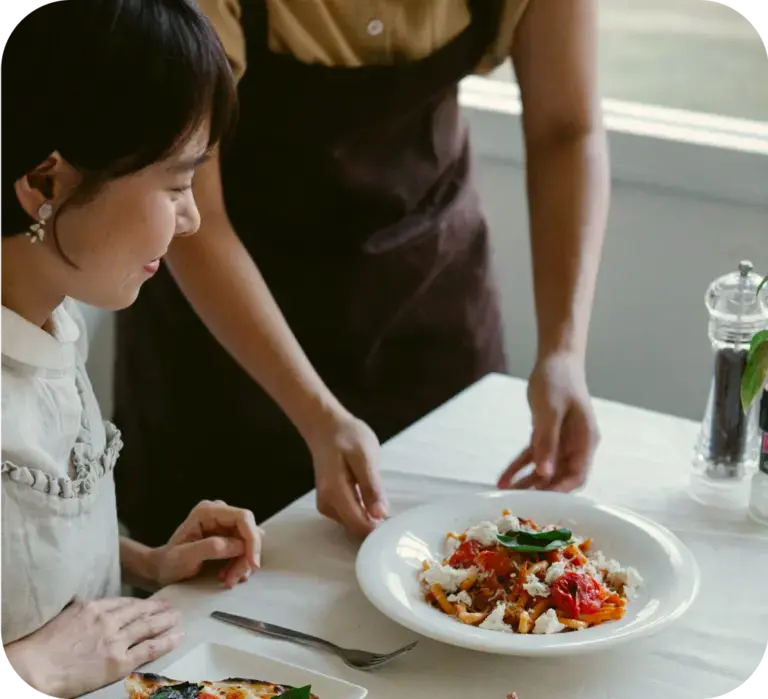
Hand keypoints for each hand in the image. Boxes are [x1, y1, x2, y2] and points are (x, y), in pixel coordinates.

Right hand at [3, 597, 180, 698]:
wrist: (34, 668)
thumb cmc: (40, 647)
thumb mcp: (62, 616)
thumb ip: (79, 611)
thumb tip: (83, 608)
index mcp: (93, 607)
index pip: (122, 602)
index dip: (138, 603)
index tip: (147, 603)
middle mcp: (108, 620)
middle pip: (140, 611)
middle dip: (157, 609)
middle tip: (170, 606)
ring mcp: (116, 640)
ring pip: (148, 626)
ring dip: (166, 621)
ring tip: (178, 618)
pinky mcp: (119, 661)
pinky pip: (149, 648)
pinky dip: (166, 641)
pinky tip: (177, 636)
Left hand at [151, 500, 263, 588]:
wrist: (163, 569)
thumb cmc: (169, 563)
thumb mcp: (184, 558)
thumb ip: (209, 548)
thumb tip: (237, 545)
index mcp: (207, 512)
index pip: (242, 517)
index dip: (251, 539)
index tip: (253, 564)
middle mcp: (219, 513)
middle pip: (249, 530)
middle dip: (245, 557)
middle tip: (233, 579)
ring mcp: (225, 524)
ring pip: (249, 542)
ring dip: (242, 564)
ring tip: (227, 580)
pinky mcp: (229, 536)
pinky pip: (245, 548)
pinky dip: (240, 564)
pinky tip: (227, 575)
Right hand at [306, 407, 387, 536]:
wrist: (325, 426)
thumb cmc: (346, 437)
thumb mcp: (365, 457)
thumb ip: (372, 487)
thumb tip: (380, 515)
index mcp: (336, 494)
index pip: (359, 525)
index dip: (379, 527)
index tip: (395, 519)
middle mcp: (327, 505)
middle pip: (356, 527)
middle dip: (375, 522)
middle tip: (390, 504)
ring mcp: (326, 505)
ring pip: (354, 522)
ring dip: (369, 515)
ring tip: (378, 494)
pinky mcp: (329, 502)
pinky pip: (350, 514)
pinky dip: (362, 509)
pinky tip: (368, 495)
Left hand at [497, 352, 598, 491]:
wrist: (555, 360)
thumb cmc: (558, 381)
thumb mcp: (550, 411)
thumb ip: (548, 442)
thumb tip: (545, 472)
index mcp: (585, 440)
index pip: (577, 476)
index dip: (561, 491)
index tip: (541, 502)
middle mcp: (576, 445)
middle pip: (560, 477)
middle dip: (540, 491)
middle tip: (518, 503)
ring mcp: (561, 442)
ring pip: (544, 469)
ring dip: (526, 482)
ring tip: (506, 496)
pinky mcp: (546, 436)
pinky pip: (533, 456)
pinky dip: (519, 467)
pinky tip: (503, 478)